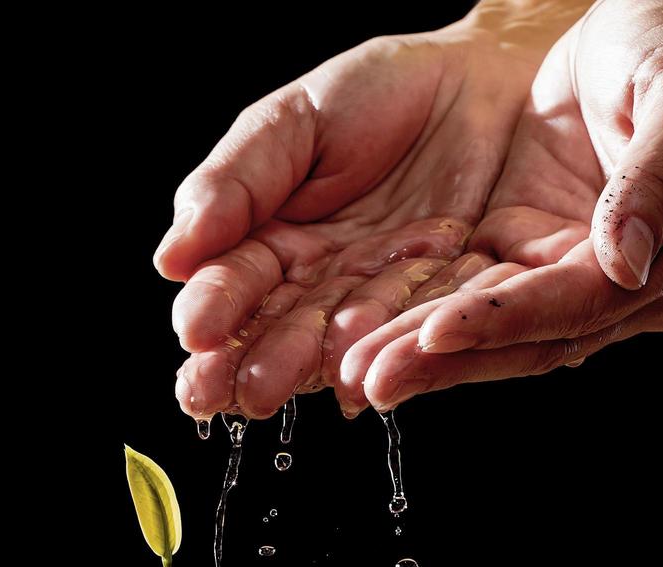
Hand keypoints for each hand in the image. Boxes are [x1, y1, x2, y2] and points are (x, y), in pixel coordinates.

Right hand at [156, 3, 586, 420]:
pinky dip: (388, 349)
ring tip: (278, 387)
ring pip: (339, 338)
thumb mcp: (293, 121)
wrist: (491, 78)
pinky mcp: (448, 303)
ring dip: (307, 366)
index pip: (233, 282)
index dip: (213, 307)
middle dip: (246, 361)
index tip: (195, 330)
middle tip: (215, 392)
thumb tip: (172, 257)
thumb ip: (234, 184)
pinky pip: (417, 326)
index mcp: (273, 241)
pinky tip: (358, 375)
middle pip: (278, 329)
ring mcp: (384, 298)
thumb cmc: (382, 92)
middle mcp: (323, 284)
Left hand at [337, 0, 662, 410]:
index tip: (434, 333)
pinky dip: (421, 317)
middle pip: (529, 336)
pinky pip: (471, 292)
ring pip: (493, 327)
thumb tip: (625, 265)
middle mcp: (628, 284)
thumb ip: (658, 177)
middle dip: (446, 361)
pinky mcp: (528, 246)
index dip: (506, 320)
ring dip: (423, 351)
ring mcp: (574, 270)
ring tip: (353, 371)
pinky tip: (368, 336)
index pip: (582, 303)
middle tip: (369, 380)